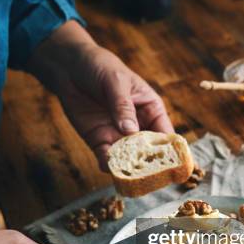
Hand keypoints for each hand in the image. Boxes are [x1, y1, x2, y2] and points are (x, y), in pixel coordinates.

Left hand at [28, 21, 173, 171]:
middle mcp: (138, 126)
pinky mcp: (99, 141)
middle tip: (150, 176)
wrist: (71, 68)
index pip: (166, 134)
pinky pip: (106, 157)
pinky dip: (107, 164)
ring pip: (128, 158)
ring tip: (127, 173)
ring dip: (128, 167)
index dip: (171, 150)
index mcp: (152, 110)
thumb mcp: (116, 81)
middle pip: (150, 152)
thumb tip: (130, 131)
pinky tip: (107, 165)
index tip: (172, 164)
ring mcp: (119, 136)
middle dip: (150, 165)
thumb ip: (123, 106)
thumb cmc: (102, 68)